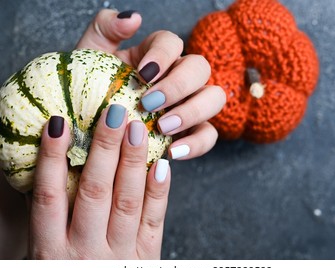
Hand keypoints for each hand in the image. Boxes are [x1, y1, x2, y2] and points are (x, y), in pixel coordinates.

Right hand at [30, 107, 170, 258]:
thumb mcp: (44, 257)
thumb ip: (50, 220)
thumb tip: (52, 170)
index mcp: (50, 250)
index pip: (48, 197)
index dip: (52, 159)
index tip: (58, 124)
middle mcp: (84, 252)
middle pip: (94, 191)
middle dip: (104, 149)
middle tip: (113, 113)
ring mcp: (119, 257)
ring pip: (126, 201)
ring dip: (132, 162)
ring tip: (136, 129)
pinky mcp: (146, 260)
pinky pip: (154, 221)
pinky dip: (158, 192)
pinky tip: (162, 165)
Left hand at [76, 9, 225, 159]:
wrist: (90, 130)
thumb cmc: (93, 91)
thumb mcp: (91, 57)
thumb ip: (106, 28)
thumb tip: (133, 19)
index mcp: (156, 56)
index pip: (172, 42)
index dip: (163, 55)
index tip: (143, 74)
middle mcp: (179, 77)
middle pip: (200, 68)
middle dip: (179, 85)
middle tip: (150, 103)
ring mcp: (190, 104)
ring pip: (214, 98)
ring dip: (192, 111)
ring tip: (163, 127)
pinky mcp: (193, 132)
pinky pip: (208, 135)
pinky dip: (196, 144)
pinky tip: (172, 151)